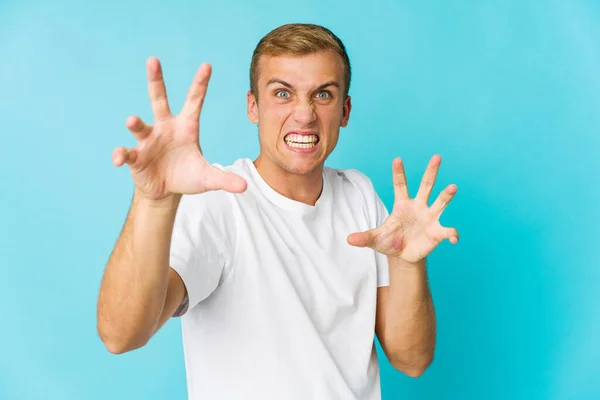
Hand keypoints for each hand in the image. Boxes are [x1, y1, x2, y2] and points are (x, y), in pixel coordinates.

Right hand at [112, 57, 246, 200]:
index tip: (207, 66)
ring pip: (140, 125)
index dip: (200, 84)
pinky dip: (121, 155)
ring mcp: (148, 140)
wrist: (165, 191)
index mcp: (185, 127)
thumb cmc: (186, 176)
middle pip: (159, 99)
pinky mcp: (135, 156)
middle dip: (156, 80)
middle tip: (153, 60)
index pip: (194, 101)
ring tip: (132, 120)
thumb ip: (224, 179)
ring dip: (135, 123)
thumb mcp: (207, 178)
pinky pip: (126, 152)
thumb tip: (244, 187)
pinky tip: (118, 159)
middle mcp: (165, 127)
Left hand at [347, 155, 458, 263]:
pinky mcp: (437, 232)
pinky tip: (454, 238)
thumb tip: (349, 239)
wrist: (403, 256)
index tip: (397, 159)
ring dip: (446, 195)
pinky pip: (448, 230)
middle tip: (437, 157)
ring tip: (452, 187)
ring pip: (440, 202)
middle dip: (431, 172)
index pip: (400, 185)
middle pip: (426, 186)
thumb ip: (364, 237)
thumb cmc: (390, 242)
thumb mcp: (376, 239)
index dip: (398, 173)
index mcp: (402, 205)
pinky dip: (452, 233)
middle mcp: (418, 206)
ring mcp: (430, 218)